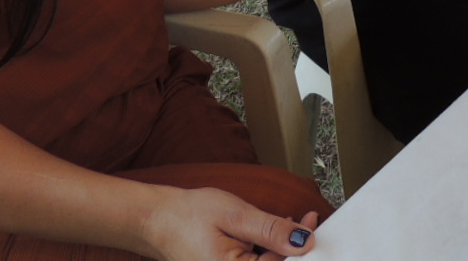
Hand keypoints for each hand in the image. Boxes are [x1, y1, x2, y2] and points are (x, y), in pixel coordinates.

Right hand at [143, 189, 315, 260]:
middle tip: (303, 221)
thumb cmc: (187, 216)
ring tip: (283, 225)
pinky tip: (266, 235)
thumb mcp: (235, 215)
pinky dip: (265, 252)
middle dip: (292, 248)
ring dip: (280, 249)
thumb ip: (270, 231)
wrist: (156, 220)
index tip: (312, 223)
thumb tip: (303, 241)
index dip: (302, 248)